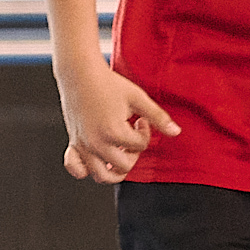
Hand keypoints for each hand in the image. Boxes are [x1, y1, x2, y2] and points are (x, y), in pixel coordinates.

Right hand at [57, 66, 176, 182]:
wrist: (80, 73)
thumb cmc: (108, 83)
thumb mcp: (138, 98)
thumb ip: (158, 117)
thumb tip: (176, 132)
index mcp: (113, 132)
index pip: (140, 146)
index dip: (145, 132)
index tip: (138, 119)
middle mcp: (96, 143)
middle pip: (124, 166)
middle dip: (133, 153)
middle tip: (130, 136)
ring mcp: (83, 145)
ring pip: (101, 176)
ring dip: (114, 170)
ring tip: (119, 153)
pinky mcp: (73, 143)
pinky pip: (75, 168)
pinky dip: (84, 170)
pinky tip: (94, 160)